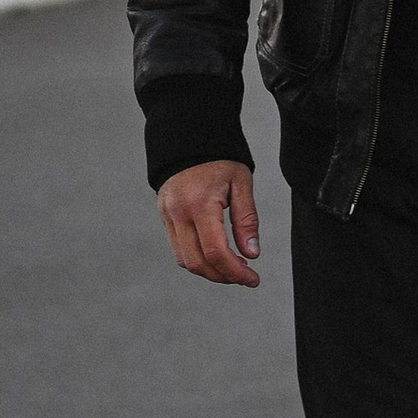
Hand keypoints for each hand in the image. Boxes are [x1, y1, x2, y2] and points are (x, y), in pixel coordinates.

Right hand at [158, 157, 261, 286]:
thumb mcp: (241, 183)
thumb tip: (251, 253)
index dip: (236, 272)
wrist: (188, 138)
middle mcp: (179, 213)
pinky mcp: (164, 217)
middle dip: (223, 276)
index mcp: (200, 203)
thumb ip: (246, 220)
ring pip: (185, 260)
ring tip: (233, 267)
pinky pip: (178, 249)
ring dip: (209, 271)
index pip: (216, 252)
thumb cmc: (219, 158)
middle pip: (198, 263)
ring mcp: (167, 216)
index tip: (253, 279)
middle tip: (245, 277)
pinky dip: (197, 259)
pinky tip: (215, 255)